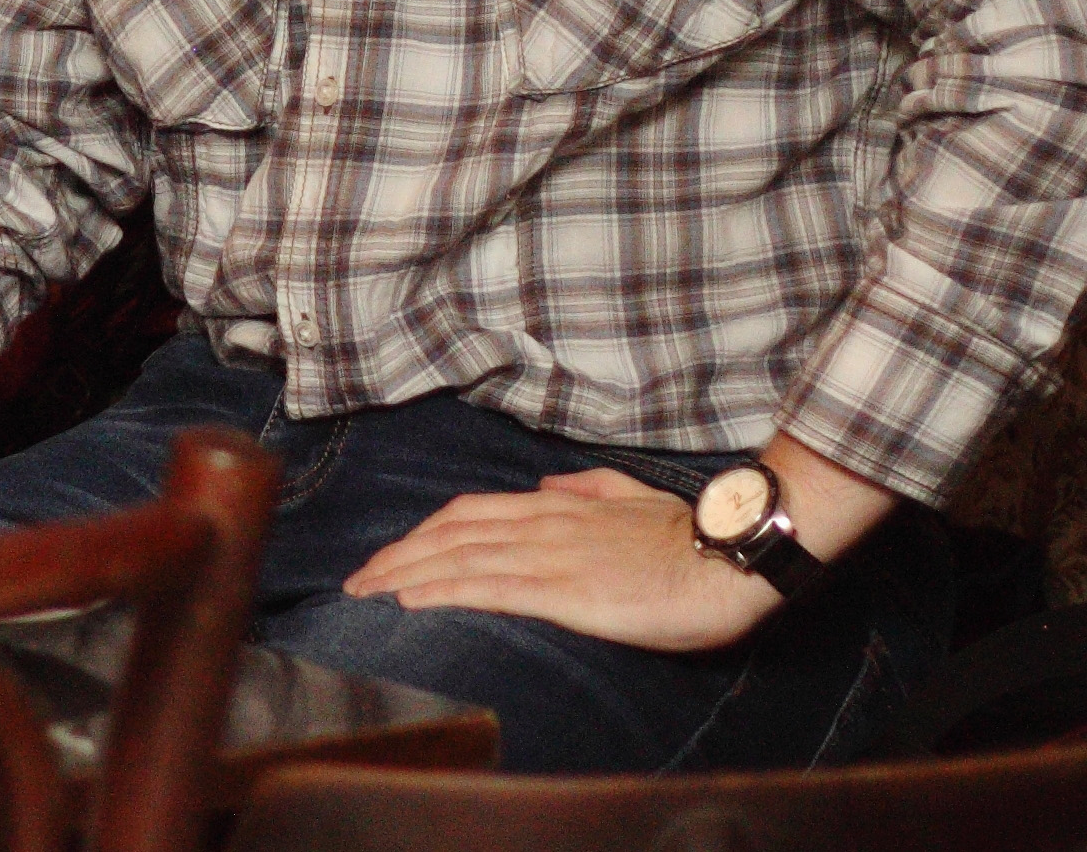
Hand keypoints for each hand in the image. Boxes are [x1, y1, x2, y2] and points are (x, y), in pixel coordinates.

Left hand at [342, 469, 777, 653]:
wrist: (730, 557)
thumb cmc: (689, 536)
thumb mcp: (632, 496)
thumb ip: (586, 488)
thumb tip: (546, 486)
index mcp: (558, 506)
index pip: (468, 513)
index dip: (422, 533)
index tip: (389, 554)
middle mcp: (543, 523)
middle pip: (449, 534)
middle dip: (396, 555)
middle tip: (356, 581)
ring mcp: (550, 555)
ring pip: (458, 558)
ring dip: (403, 574)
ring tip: (365, 593)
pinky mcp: (565, 591)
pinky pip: (490, 588)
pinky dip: (442, 590)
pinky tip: (410, 600)